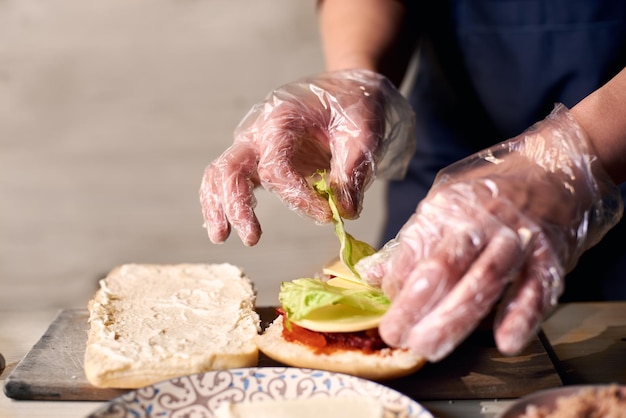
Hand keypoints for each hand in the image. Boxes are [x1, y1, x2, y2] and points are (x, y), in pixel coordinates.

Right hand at [199, 69, 414, 245]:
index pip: (277, 168)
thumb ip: (352, 172)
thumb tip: (343, 211)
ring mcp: (255, 145)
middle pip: (230, 169)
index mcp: (281, 119)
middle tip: (252, 238)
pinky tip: (228, 228)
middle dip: (236, 205)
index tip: (327, 215)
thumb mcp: (363, 133)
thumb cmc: (353, 106)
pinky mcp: (258, 159)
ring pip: (220, 174)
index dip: (298, 197)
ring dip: (218, 206)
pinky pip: (230, 180)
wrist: (346, 89)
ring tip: (220, 237)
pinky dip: (225, 202)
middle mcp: (258, 131)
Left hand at [358, 104, 622, 360]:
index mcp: (446, 209)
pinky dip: (521, 315)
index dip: (395, 281)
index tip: (388, 305)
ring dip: (455, 318)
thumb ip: (411, 240)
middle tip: (394, 336)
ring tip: (430, 347)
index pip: (412, 249)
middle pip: (443, 267)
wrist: (555, 167)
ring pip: (483, 280)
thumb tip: (370, 274)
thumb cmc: (490, 190)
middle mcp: (479, 222)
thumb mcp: (443, 202)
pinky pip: (535, 289)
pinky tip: (505, 340)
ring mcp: (516, 239)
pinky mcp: (549, 257)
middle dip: (414, 305)